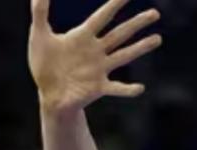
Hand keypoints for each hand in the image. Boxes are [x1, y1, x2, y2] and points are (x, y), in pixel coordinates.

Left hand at [29, 0, 161, 114]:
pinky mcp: (98, 87)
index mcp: (83, 36)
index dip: (115, 4)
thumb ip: (40, 13)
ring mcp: (99, 69)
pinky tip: (140, 88)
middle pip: (120, 33)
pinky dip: (127, 89)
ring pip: (124, 55)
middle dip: (137, 23)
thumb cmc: (44, 64)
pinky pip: (116, 88)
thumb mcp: (39, 35)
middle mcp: (96, 50)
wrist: (49, 94)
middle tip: (155, 13)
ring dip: (140, 48)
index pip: (102, 17)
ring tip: (157, 39)